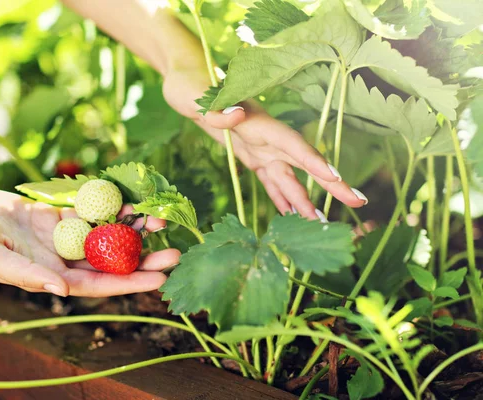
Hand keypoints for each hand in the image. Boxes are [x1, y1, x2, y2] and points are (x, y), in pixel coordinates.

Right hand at [0, 181, 179, 296]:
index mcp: (49, 277)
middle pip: (110, 261)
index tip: (159, 280)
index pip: (96, 284)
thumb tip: (62, 291)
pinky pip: (91, 209)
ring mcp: (62, 234)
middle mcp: (61, 259)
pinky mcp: (58, 212)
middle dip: (142, 258)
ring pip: (105, 233)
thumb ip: (26, 276)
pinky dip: (110, 205)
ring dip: (132, 228)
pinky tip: (133, 199)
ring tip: (160, 219)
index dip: (128, 283)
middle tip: (174, 253)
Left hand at [162, 66, 368, 219]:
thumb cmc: (193, 89)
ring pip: (289, 180)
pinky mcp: (252, 158)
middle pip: (304, 164)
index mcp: (261, 123)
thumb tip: (235, 115)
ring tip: (321, 225)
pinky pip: (270, 182)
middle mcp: (268, 138)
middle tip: (357, 202)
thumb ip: (218, 110)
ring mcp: (262, 149)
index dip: (314, 161)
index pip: (293, 144)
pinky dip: (281, 199)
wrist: (189, 87)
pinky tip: (292, 217)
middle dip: (330, 184)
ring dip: (304, 202)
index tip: (336, 178)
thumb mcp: (201, 97)